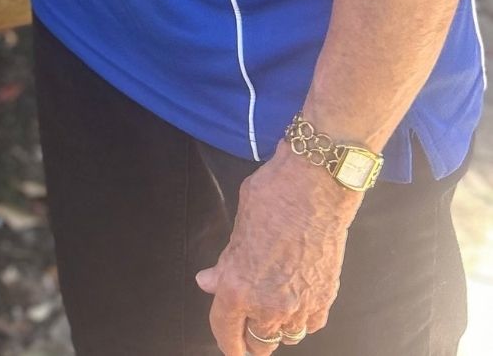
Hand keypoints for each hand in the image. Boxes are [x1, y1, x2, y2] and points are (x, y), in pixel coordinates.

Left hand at [195, 150, 358, 351]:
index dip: (226, 342)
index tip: (230, 347)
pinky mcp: (325, 301)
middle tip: (248, 329)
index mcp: (238, 288)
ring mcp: (300, 307)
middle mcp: (268, 306)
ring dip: (278, 330)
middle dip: (251, 340)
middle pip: (259, 344)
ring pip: (286, 337)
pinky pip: (310, 325)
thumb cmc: (269, 201)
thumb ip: (224, 265)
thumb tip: (208, 282)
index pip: (226, 332)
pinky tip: (296, 305)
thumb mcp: (236, 230)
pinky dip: (302, 320)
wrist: (313, 192)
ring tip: (272, 314)